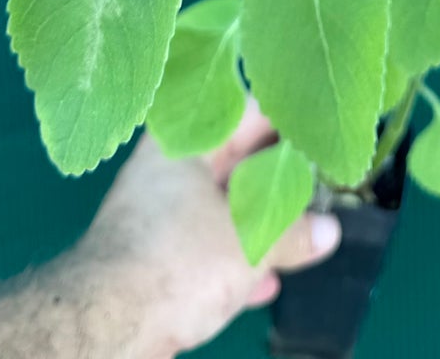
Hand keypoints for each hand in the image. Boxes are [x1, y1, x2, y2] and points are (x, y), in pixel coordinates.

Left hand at [61, 101, 341, 357]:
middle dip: (277, 179)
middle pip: (234, 165)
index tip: (322, 132)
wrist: (108, 325)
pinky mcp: (156, 263)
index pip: (246, 114)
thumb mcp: (248, 243)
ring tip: (305, 233)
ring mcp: (160, 218)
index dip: (287, 123)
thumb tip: (330, 231)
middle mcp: (168, 172)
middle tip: (323, 184)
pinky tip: (267, 283)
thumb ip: (292, 233)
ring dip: (260, 224)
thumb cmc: (178, 261)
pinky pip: (206, 251)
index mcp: (184, 144)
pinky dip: (237, 262)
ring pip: (222, 211)